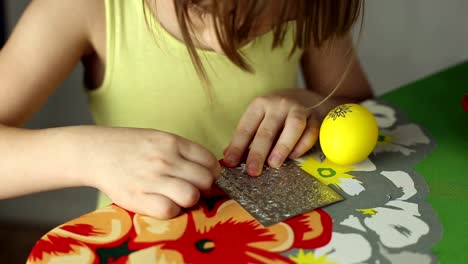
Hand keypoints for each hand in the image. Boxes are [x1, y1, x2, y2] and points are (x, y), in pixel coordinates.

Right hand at [74, 126, 219, 218]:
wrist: (95, 152)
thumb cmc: (131, 147)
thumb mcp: (159, 139)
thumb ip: (183, 152)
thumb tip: (210, 171)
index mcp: (172, 142)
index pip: (209, 161)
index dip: (212, 172)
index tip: (205, 177)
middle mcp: (165, 159)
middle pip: (205, 180)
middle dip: (203, 187)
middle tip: (192, 188)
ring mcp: (151, 178)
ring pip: (191, 196)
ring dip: (188, 200)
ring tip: (177, 196)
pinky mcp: (138, 197)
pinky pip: (169, 210)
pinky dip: (171, 210)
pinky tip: (163, 203)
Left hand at [223, 95, 319, 175]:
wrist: (308, 98)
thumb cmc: (279, 114)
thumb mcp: (260, 119)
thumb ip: (247, 138)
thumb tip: (228, 158)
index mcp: (260, 105)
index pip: (246, 127)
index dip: (237, 146)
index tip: (230, 163)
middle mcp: (278, 104)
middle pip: (267, 130)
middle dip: (258, 152)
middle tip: (252, 171)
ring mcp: (299, 109)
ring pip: (293, 127)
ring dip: (282, 147)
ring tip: (274, 164)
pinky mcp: (316, 117)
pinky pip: (311, 131)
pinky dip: (303, 145)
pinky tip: (294, 157)